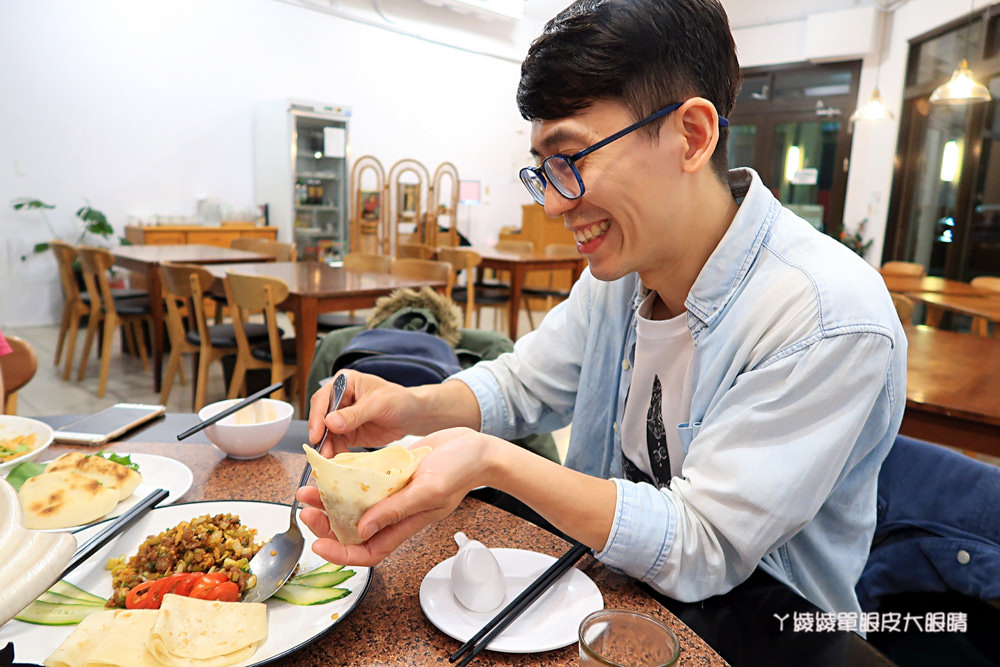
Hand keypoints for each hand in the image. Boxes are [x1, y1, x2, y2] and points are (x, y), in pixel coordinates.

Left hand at [298, 428, 501, 566]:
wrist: (473, 447)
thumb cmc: (460, 471)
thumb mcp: (428, 492)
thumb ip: (396, 511)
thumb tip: (363, 528)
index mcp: (404, 525)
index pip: (367, 552)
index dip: (341, 554)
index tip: (318, 545)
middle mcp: (394, 513)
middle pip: (352, 530)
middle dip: (325, 524)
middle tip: (306, 510)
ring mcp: (391, 494)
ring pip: (351, 506)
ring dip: (328, 501)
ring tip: (309, 490)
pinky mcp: (390, 475)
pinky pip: (360, 483)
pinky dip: (343, 480)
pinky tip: (330, 472)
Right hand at [307, 370, 422, 456]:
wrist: (413, 416)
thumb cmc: (399, 401)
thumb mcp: (378, 404)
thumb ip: (355, 414)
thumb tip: (330, 422)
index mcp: (345, 383)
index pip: (323, 398)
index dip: (317, 417)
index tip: (317, 434)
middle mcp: (339, 399)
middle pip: (320, 418)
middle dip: (320, 436)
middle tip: (322, 452)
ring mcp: (342, 418)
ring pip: (326, 434)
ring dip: (327, 447)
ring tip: (329, 460)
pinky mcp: (347, 434)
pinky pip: (336, 444)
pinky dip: (336, 452)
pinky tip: (339, 461)